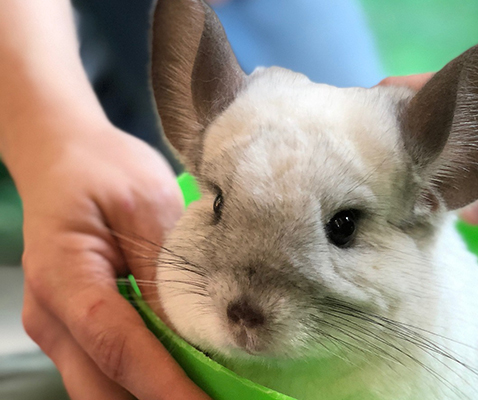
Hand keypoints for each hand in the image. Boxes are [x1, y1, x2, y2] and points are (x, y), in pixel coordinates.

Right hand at [12, 115, 209, 399]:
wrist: (63, 157)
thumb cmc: (103, 170)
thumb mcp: (145, 204)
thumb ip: (166, 271)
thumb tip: (200, 334)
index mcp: (64, 275)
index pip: (118, 347)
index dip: (166, 386)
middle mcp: (51, 316)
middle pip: (102, 389)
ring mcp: (58, 329)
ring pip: (102, 390)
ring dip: (152, 399)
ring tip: (210, 393)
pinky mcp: (75, 331)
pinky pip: (106, 373)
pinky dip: (143, 385)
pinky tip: (185, 377)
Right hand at [379, 38, 477, 222]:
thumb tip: (467, 216)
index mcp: (471, 79)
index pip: (401, 92)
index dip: (373, 121)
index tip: (357, 161)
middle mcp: (466, 91)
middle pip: (408, 117)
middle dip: (389, 149)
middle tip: (374, 191)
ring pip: (431, 134)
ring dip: (417, 162)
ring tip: (399, 200)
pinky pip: (457, 147)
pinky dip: (443, 168)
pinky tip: (440, 196)